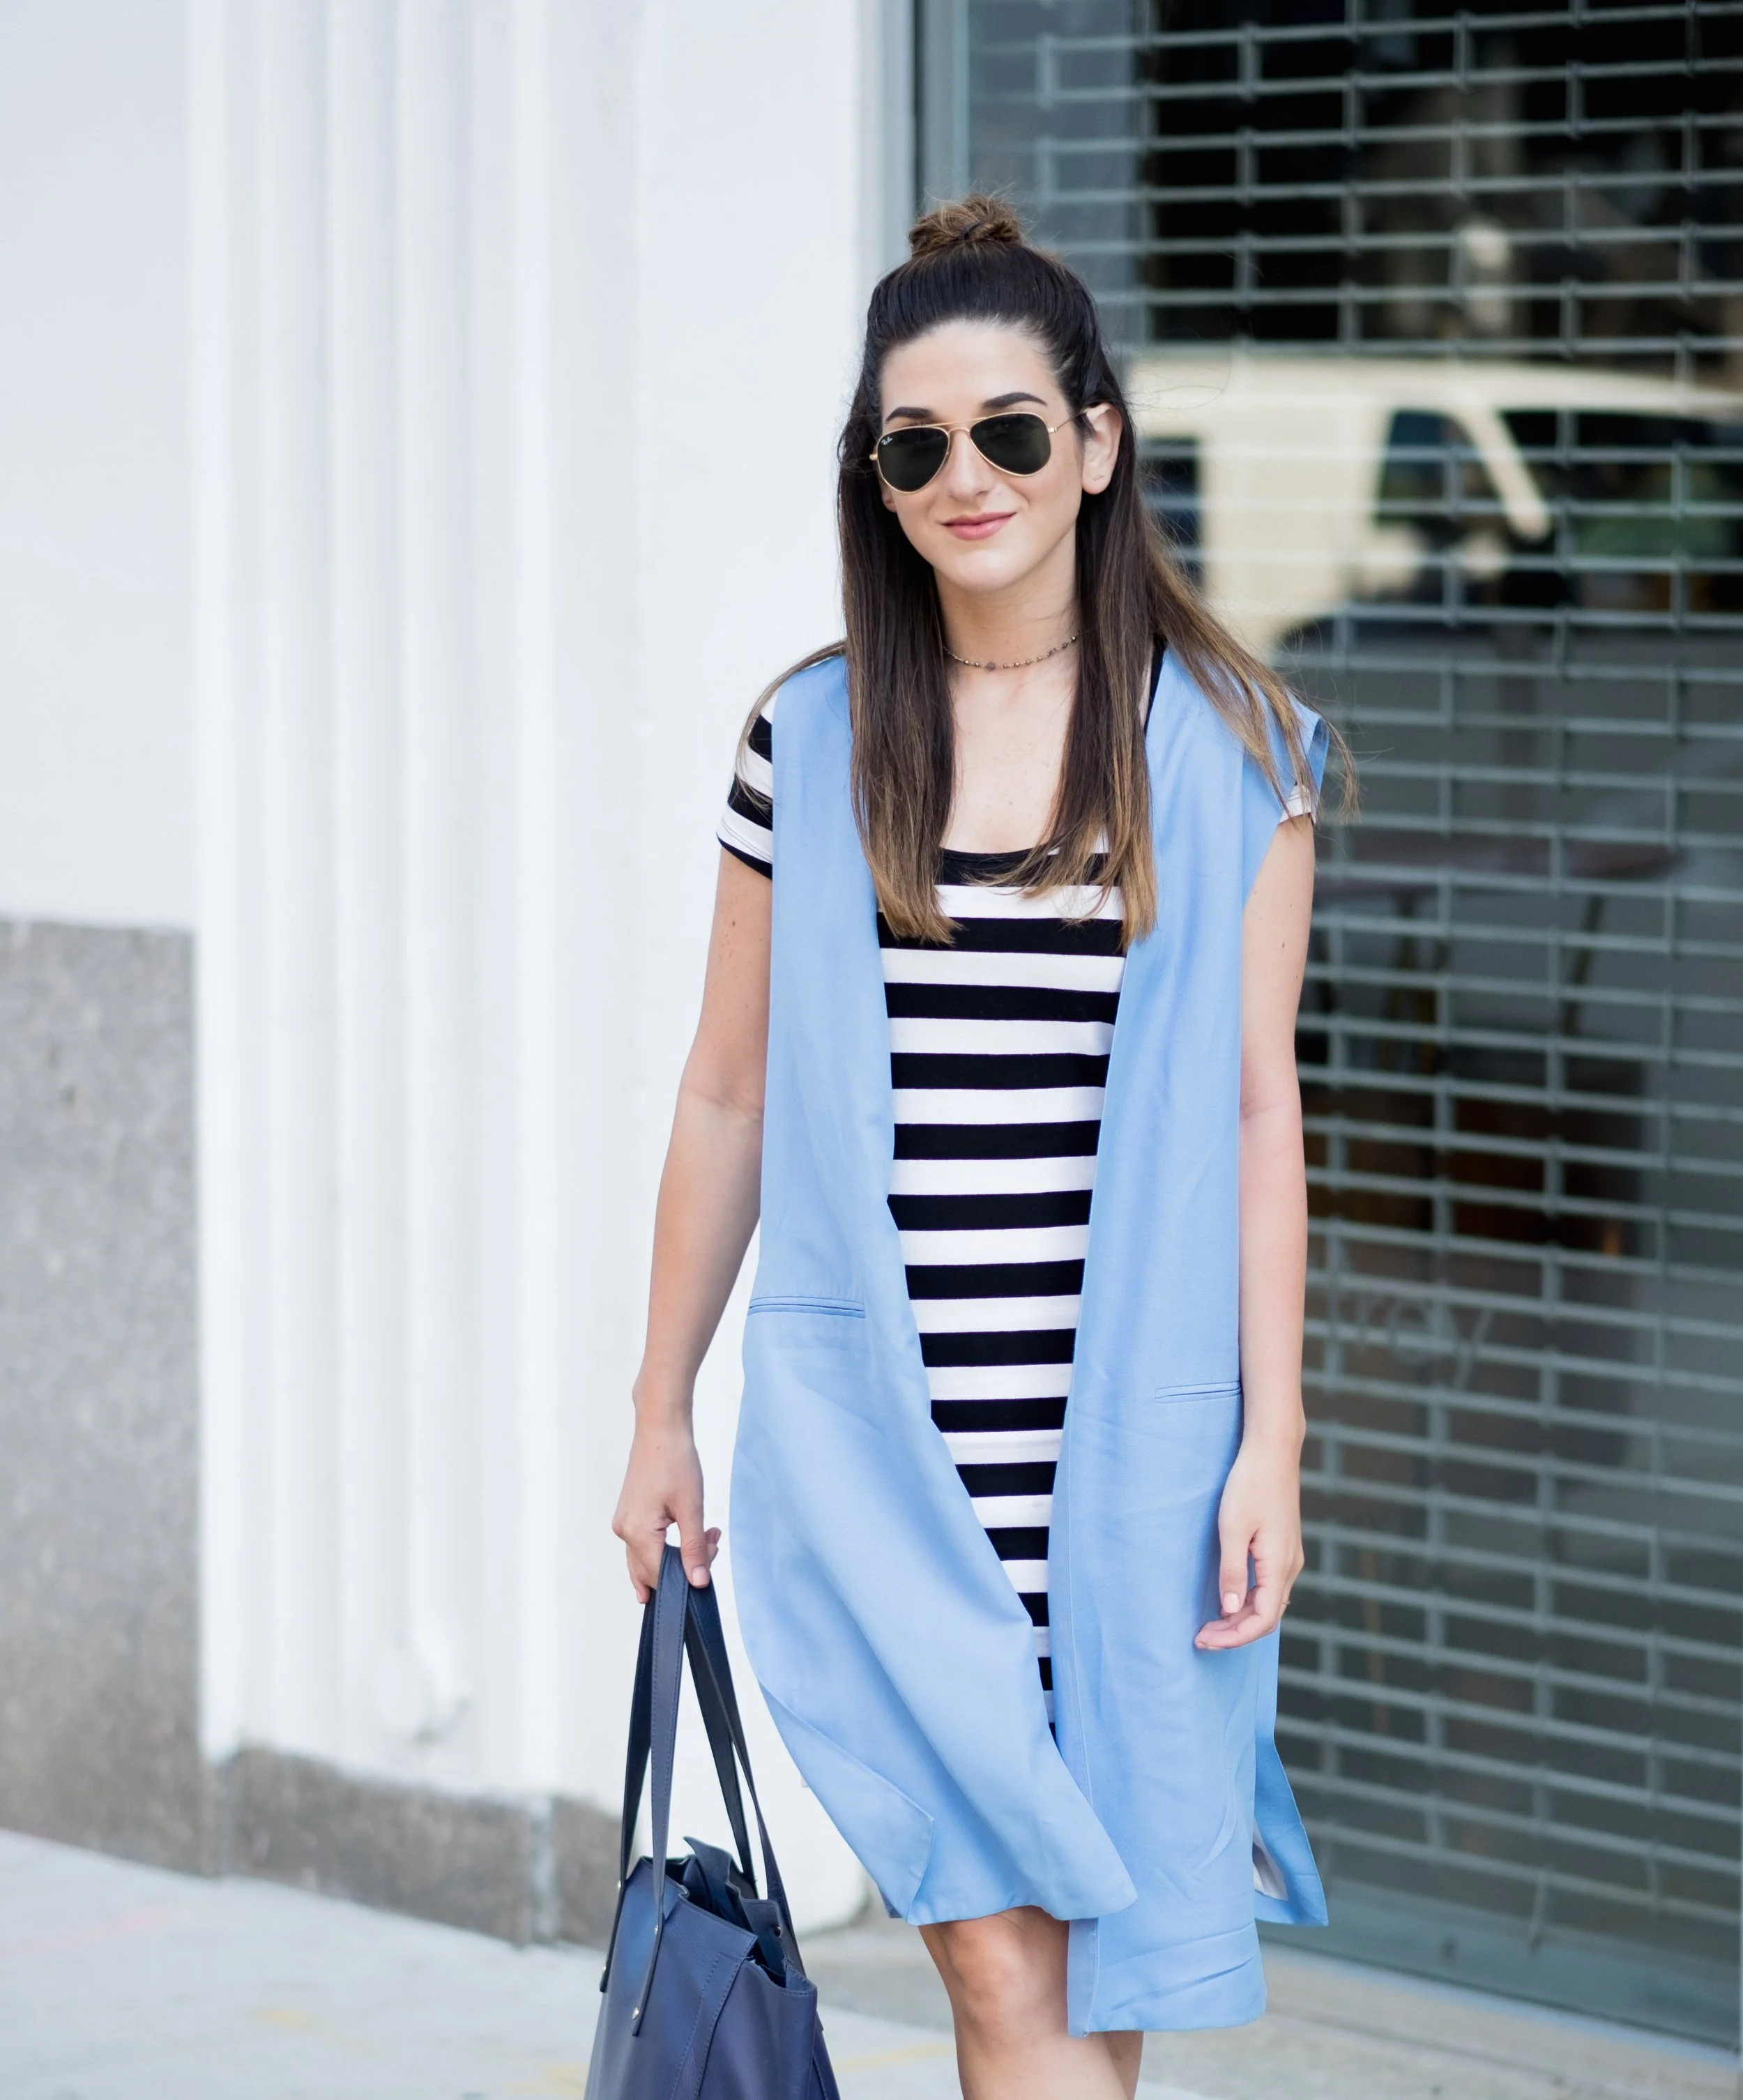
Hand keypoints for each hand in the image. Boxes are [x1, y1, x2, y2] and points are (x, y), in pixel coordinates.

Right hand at [611, 1406, 720, 1602]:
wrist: (660, 1430)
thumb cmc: (675, 1461)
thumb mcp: (691, 1508)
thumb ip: (694, 1548)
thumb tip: (698, 1582)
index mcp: (636, 1532)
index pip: (661, 1575)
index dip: (689, 1573)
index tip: (711, 1551)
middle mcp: (624, 1531)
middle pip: (653, 1571)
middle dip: (685, 1564)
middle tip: (711, 1540)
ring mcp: (624, 1524)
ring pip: (649, 1559)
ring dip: (678, 1555)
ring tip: (705, 1535)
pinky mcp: (629, 1516)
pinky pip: (644, 1545)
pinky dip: (667, 1546)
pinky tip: (688, 1536)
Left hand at [1194, 1433, 1302, 1650]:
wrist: (1272, 1451)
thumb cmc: (1250, 1484)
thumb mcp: (1233, 1528)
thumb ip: (1232, 1572)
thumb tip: (1232, 1612)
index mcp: (1280, 1565)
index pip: (1262, 1620)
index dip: (1234, 1637)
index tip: (1203, 1640)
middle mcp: (1290, 1566)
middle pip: (1267, 1617)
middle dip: (1235, 1633)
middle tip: (1201, 1638)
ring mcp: (1289, 1556)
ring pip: (1269, 1603)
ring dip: (1241, 1619)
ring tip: (1210, 1624)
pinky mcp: (1283, 1546)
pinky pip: (1269, 1587)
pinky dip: (1250, 1602)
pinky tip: (1229, 1600)